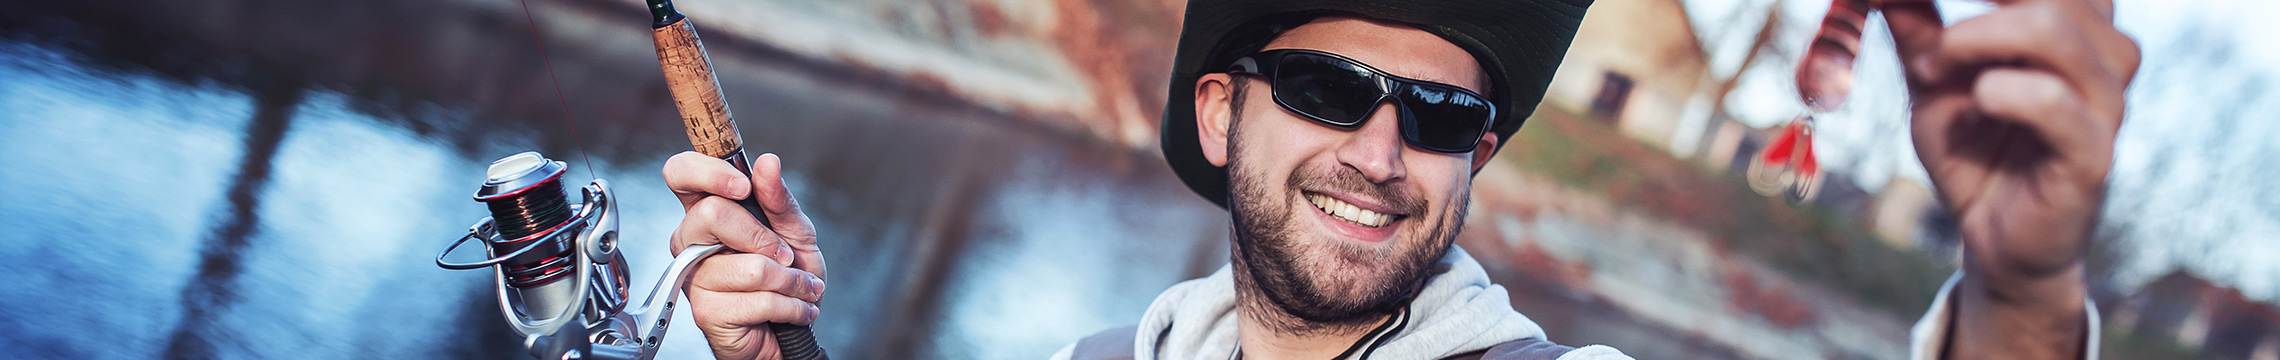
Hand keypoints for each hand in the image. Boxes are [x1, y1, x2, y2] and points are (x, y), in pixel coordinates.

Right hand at [663, 151, 826, 359]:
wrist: (791, 331)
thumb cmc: (787, 276)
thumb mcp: (795, 232)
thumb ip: (779, 199)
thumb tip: (767, 163)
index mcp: (707, 211)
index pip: (681, 173)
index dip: (708, 172)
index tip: (743, 186)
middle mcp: (691, 241)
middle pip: (712, 213)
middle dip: (764, 236)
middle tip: (785, 255)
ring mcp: (693, 276)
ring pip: (749, 265)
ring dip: (790, 280)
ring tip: (796, 287)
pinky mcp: (705, 311)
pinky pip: (759, 299)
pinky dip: (791, 305)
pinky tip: (791, 309)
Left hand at [1878, 0, 2137, 357]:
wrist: (1993, 238)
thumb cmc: (1972, 148)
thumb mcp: (1932, 79)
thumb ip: (1917, 26)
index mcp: (2075, 27)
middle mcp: (2102, 57)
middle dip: (1980, 5)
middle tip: (1931, 34)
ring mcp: (2104, 105)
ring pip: (2055, 33)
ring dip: (1976, 39)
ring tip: (1932, 68)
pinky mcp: (2092, 155)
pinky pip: (2054, 103)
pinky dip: (2002, 92)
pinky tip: (1976, 102)